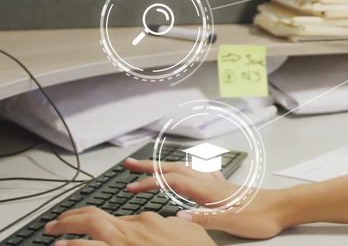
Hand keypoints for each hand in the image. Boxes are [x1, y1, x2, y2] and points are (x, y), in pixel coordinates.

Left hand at [44, 207, 213, 245]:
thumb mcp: (189, 228)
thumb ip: (172, 223)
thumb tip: (166, 220)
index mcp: (147, 221)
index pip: (116, 217)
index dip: (98, 219)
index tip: (89, 222)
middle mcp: (130, 231)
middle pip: (93, 218)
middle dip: (71, 218)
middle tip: (56, 222)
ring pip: (86, 235)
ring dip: (65, 234)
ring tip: (52, 234)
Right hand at [121, 157, 290, 238]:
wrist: (284, 207)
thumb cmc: (261, 216)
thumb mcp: (231, 222)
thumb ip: (204, 218)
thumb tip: (177, 216)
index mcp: (208, 191)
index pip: (171, 182)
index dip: (149, 183)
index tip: (129, 187)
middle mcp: (211, 183)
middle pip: (175, 169)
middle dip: (150, 167)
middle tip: (129, 164)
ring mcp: (218, 184)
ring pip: (186, 169)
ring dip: (165, 167)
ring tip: (150, 167)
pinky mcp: (226, 188)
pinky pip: (200, 174)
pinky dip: (186, 170)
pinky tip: (189, 172)